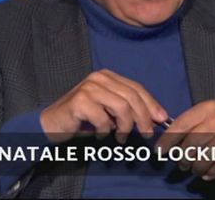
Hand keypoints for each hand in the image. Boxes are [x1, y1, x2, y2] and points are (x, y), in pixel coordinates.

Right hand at [39, 69, 167, 143]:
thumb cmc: (82, 118)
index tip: (162, 119)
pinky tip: (100, 135)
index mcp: (107, 76)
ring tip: (121, 138)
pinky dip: (105, 131)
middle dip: (143, 118)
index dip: (151, 104)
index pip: (136, 88)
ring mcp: (89, 88)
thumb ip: (127, 109)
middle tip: (146, 134)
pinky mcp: (80, 101)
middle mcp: (99, 78)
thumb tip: (155, 118)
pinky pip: (103, 118)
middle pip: (132, 97)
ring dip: (125, 126)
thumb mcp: (108, 110)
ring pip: (121, 107)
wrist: (52, 123)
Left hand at [155, 100, 214, 180]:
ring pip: (204, 157)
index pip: (181, 124)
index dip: (168, 140)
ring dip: (196, 167)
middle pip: (191, 144)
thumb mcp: (214, 113)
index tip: (159, 151)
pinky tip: (207, 174)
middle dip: (183, 158)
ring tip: (195, 169)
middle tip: (182, 164)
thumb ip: (194, 123)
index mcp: (208, 107)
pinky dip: (210, 172)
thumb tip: (171, 140)